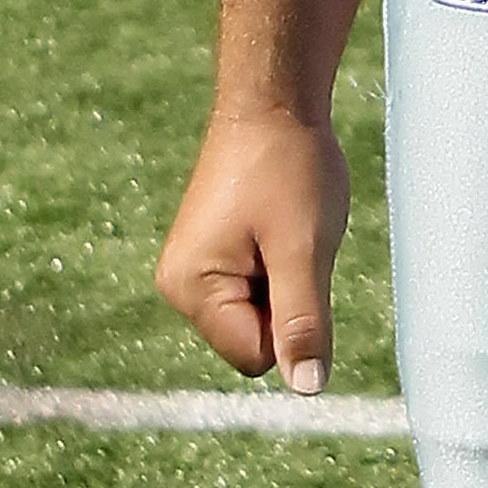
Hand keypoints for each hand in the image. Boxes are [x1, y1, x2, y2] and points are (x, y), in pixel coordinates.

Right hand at [155, 105, 350, 394]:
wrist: (275, 97)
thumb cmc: (289, 165)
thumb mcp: (304, 247)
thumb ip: (302, 321)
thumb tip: (308, 389)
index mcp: (190, 288)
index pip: (256, 357)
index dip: (292, 318)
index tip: (295, 257)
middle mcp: (179, 285)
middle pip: (254, 339)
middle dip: (288, 297)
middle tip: (292, 235)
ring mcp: (194, 267)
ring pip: (262, 312)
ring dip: (288, 277)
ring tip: (286, 223)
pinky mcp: (212, 251)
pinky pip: (260, 285)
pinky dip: (282, 260)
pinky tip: (281, 219)